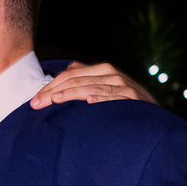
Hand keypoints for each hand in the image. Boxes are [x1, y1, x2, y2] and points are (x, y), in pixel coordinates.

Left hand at [30, 62, 155, 108]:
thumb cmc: (121, 102)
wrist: (152, 116)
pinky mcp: (132, 97)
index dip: (49, 87)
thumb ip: (83, 80)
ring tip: (55, 100)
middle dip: (53, 92)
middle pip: (76, 80)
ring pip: (91, 87)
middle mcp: (111, 74)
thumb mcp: (101, 87)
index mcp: (100, 70)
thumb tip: (59, 78)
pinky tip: (90, 101)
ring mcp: (122, 85)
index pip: (69, 75)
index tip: (34, 102)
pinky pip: (114, 97)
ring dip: (72, 93)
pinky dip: (102, 98)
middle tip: (36, 105)